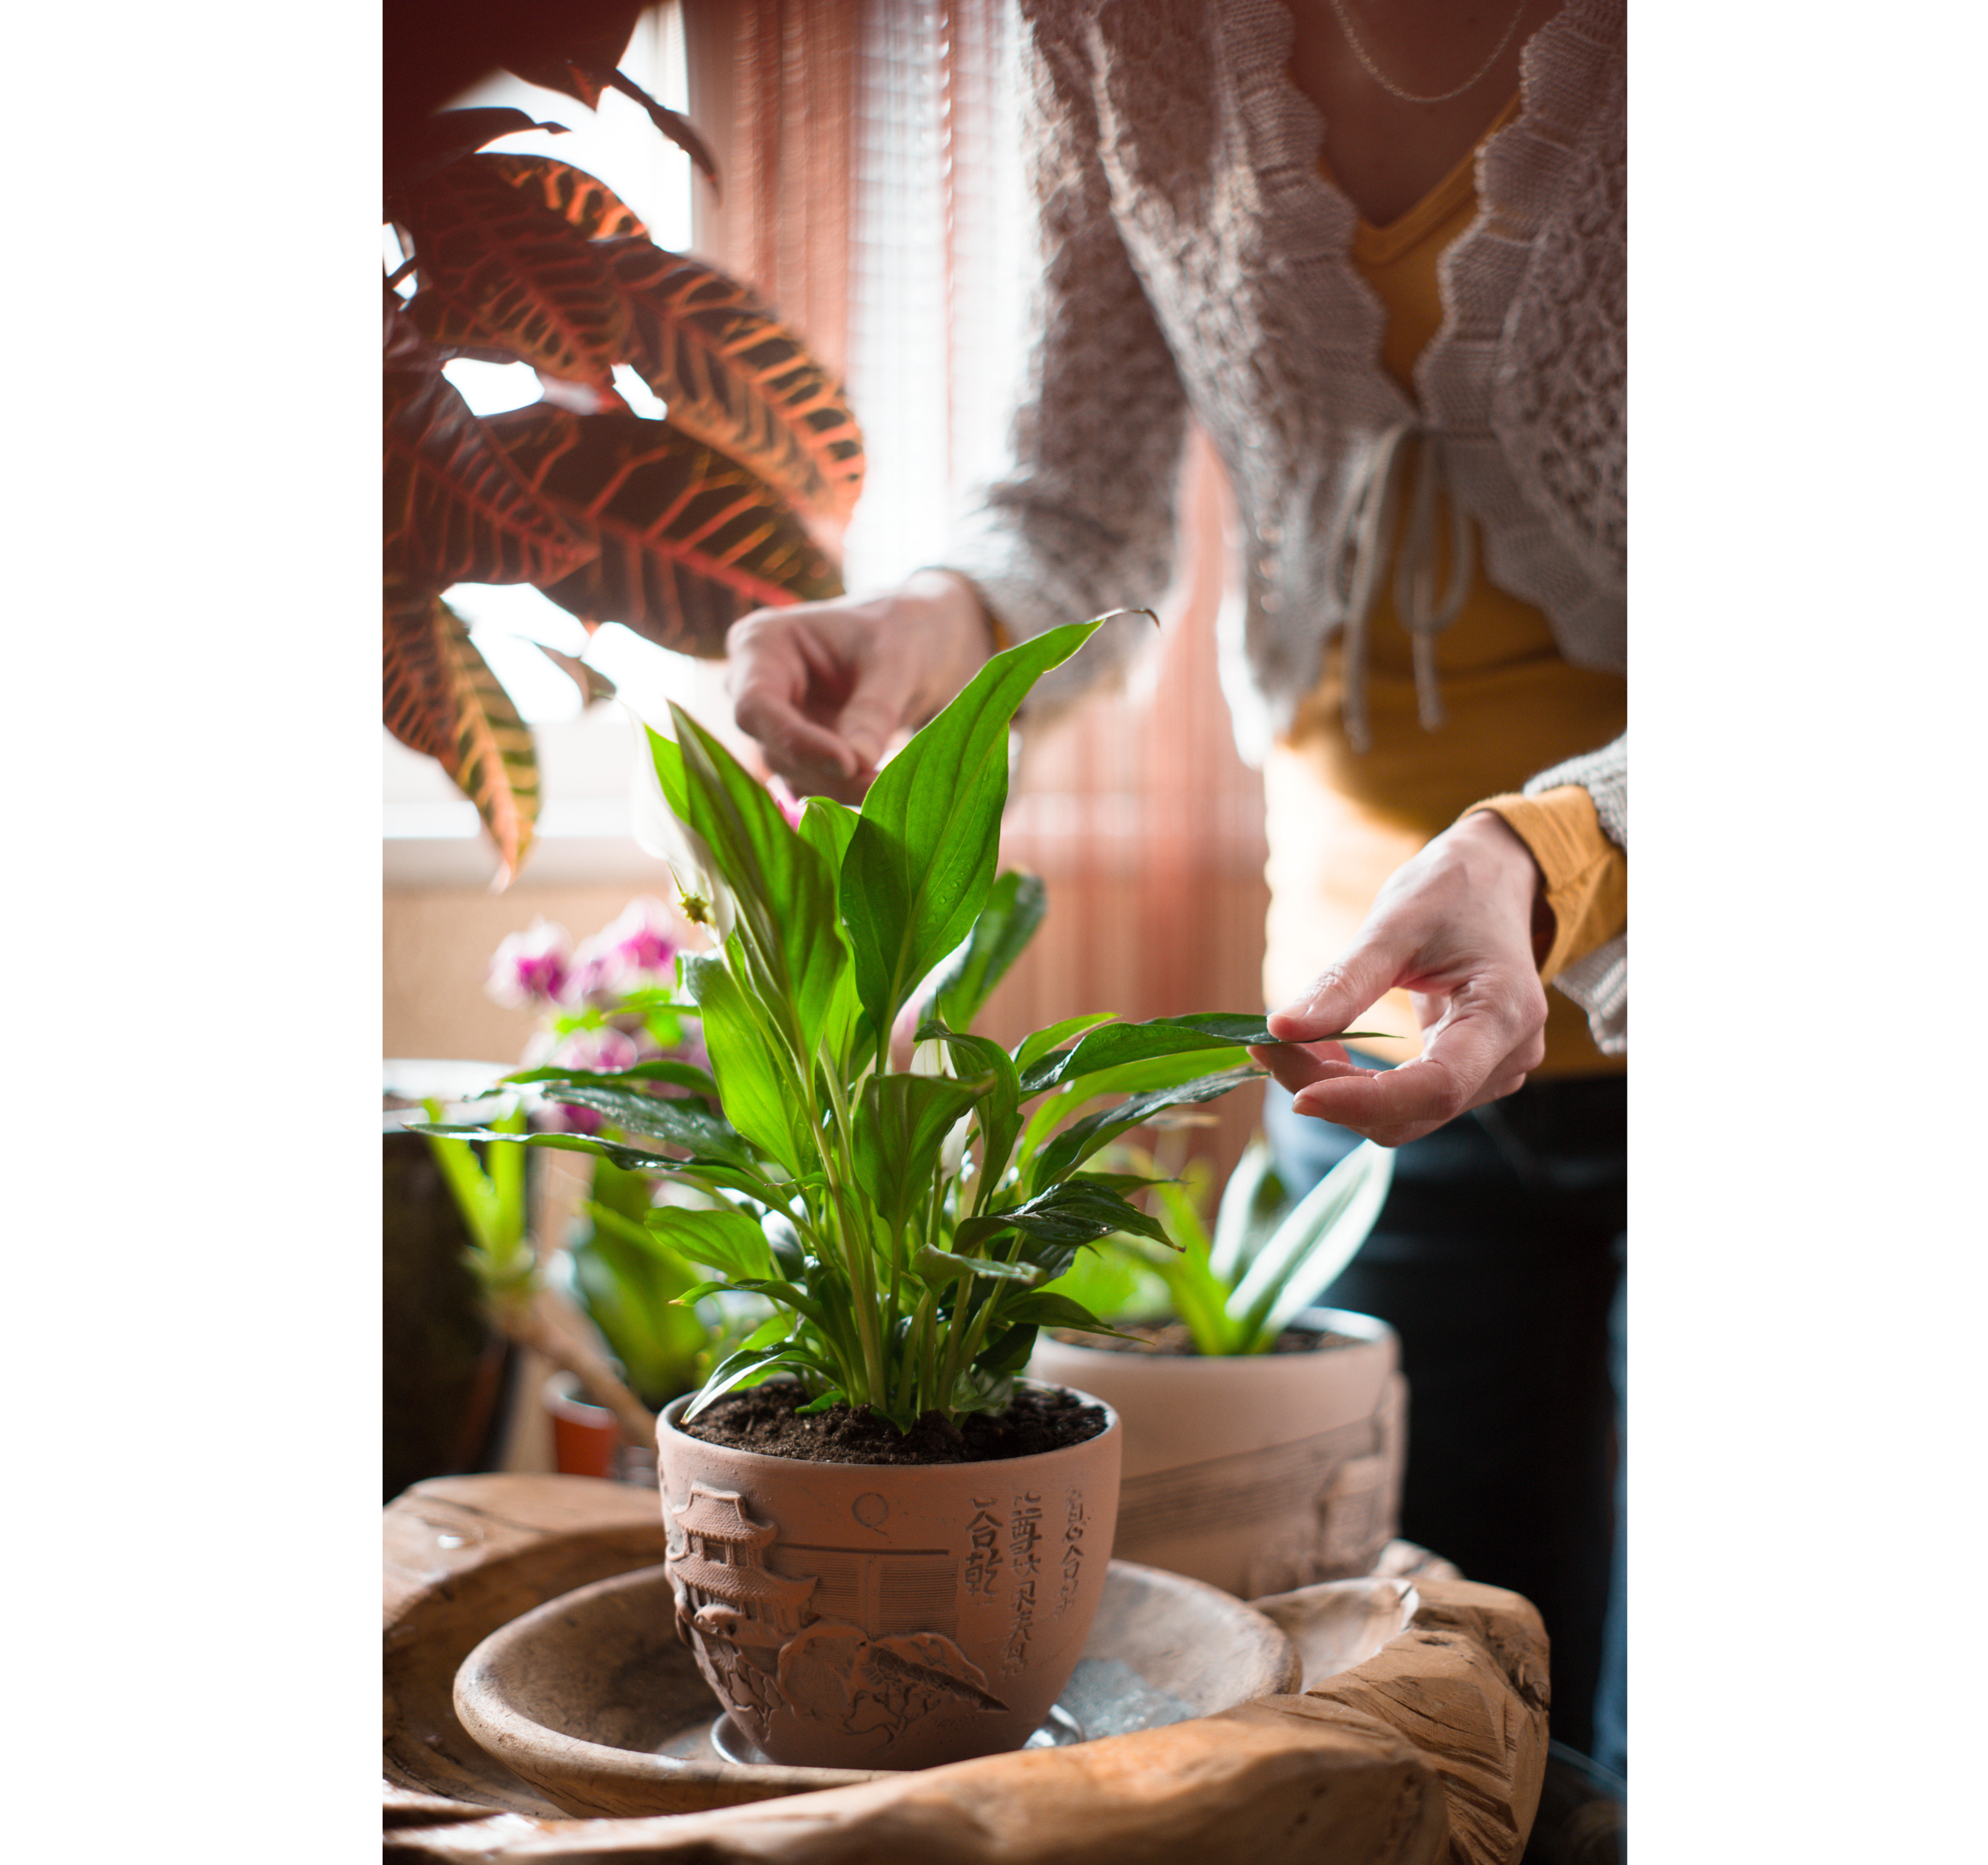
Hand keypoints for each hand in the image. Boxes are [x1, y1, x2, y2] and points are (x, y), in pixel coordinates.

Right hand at [726, 570, 994, 802]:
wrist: (917, 641)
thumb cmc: (903, 632)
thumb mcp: (896, 661)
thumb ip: (873, 710)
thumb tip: (856, 765)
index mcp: (762, 643)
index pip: (756, 704)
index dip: (795, 740)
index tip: (847, 763)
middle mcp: (753, 685)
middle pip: (772, 745)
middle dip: (825, 772)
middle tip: (878, 785)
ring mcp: (773, 722)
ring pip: (791, 772)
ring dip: (837, 788)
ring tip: (885, 786)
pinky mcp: (795, 751)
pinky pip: (809, 783)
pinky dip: (843, 791)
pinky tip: (878, 789)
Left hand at [1249, 811, 1552, 1146]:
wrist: (1492, 880)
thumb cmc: (1449, 892)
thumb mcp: (1393, 926)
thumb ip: (1344, 983)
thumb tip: (1279, 1028)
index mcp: (1505, 1014)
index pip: (1437, 1086)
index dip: (1366, 1100)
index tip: (1298, 1095)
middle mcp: (1509, 1056)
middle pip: (1412, 1112)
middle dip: (1334, 1092)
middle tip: (1268, 1048)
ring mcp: (1493, 1072)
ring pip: (1403, 1115)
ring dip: (1338, 1089)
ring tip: (1290, 1042)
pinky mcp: (1470, 1075)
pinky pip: (1405, 1101)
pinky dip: (1355, 1084)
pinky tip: (1323, 1046)